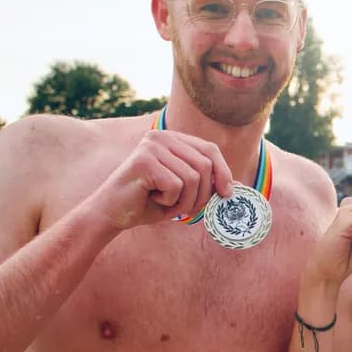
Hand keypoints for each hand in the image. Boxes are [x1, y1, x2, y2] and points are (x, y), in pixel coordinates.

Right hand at [86, 130, 232, 230]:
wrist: (112, 215)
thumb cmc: (148, 203)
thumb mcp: (184, 192)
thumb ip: (208, 184)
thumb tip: (240, 186)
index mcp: (172, 139)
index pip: (210, 149)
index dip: (223, 171)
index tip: (227, 193)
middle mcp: (162, 136)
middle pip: (205, 164)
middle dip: (203, 194)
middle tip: (186, 209)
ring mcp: (151, 146)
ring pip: (192, 178)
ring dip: (185, 201)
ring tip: (167, 204)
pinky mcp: (144, 161)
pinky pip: (176, 186)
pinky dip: (170, 202)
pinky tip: (153, 200)